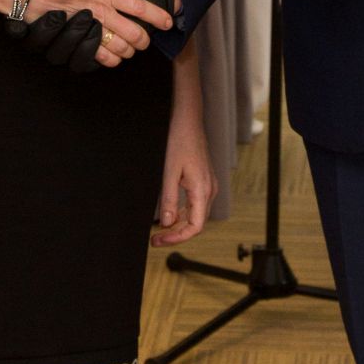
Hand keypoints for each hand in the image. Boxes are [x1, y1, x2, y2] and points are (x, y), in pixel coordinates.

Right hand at [16, 0, 174, 69]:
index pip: (138, 6)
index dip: (157, 16)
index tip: (167, 21)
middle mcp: (98, 10)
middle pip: (134, 33)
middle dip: (144, 39)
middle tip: (144, 40)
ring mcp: (87, 28)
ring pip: (120, 48)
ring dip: (128, 50)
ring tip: (129, 48)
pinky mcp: (74, 42)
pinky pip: (100, 58)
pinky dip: (109, 59)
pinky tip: (112, 56)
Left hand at [150, 111, 216, 244]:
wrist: (188, 123)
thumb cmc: (180, 143)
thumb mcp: (169, 172)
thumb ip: (168, 199)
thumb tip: (165, 223)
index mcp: (202, 190)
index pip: (195, 227)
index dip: (178, 238)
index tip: (160, 240)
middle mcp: (209, 191)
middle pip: (195, 224)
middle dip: (175, 234)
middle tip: (155, 239)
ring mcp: (208, 187)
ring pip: (195, 216)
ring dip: (178, 225)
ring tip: (159, 231)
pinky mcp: (204, 183)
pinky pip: (195, 205)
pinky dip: (182, 214)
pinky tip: (169, 216)